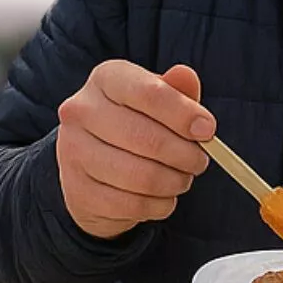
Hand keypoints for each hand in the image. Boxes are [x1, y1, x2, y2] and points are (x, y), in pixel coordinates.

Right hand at [56, 62, 214, 238]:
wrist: (87, 163)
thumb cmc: (131, 123)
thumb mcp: (154, 100)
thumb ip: (174, 89)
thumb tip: (186, 77)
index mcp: (106, 79)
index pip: (149, 93)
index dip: (184, 114)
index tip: (208, 130)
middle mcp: (82, 111)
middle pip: (148, 139)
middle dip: (186, 155)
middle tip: (199, 161)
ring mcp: (74, 152)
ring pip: (143, 177)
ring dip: (175, 182)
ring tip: (181, 178)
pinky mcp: (79, 191)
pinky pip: (133, 205)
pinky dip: (159, 205)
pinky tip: (162, 196)